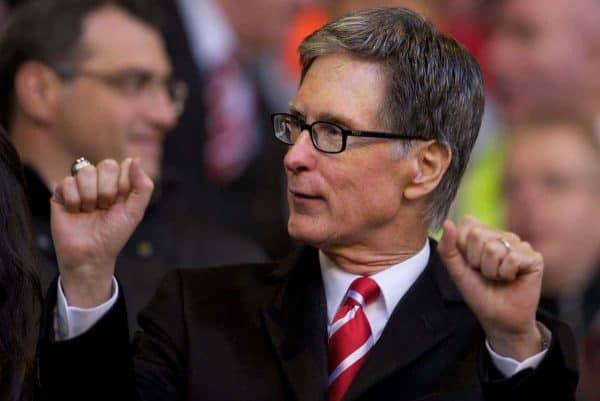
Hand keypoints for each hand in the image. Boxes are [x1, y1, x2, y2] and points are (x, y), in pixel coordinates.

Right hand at [51, 158, 153, 307]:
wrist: (89, 255)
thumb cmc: (113, 235)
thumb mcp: (135, 213)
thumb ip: (143, 186)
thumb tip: (135, 158)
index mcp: (119, 183)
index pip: (125, 165)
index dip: (124, 185)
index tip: (120, 203)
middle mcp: (100, 181)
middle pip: (107, 164)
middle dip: (108, 191)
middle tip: (105, 208)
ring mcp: (80, 185)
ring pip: (86, 171)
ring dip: (90, 196)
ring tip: (89, 211)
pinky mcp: (61, 192)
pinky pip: (67, 182)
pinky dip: (74, 201)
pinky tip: (75, 212)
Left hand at [438, 216, 543, 360]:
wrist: (499, 318)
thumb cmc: (479, 293)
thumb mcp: (457, 271)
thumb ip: (448, 248)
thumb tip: (447, 222)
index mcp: (483, 234)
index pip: (467, 223)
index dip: (463, 247)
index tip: (469, 263)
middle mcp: (502, 236)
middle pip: (478, 235)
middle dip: (476, 261)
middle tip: (485, 273)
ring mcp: (519, 245)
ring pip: (494, 249)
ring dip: (491, 270)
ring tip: (498, 278)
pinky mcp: (534, 257)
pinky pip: (512, 259)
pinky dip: (506, 274)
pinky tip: (512, 279)